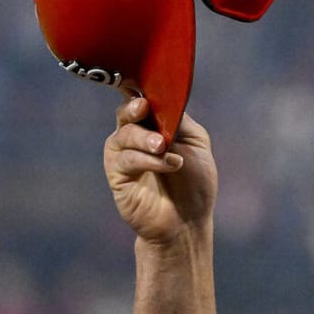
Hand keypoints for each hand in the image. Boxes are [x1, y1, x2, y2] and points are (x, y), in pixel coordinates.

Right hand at [102, 96, 218, 243]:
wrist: (188, 220)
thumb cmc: (195, 182)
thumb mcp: (196, 144)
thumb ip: (179, 121)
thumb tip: (163, 101)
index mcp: (156, 125)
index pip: (143, 101)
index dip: (143, 93)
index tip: (147, 92)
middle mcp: (136, 136)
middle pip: (127, 113)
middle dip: (135, 110)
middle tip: (146, 111)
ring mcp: (125, 155)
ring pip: (124, 134)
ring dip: (144, 138)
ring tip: (163, 148)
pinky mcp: (118, 175)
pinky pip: (126, 159)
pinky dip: (147, 160)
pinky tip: (168, 165)